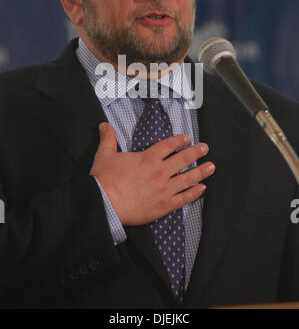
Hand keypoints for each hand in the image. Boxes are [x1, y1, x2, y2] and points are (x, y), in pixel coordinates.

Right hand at [90, 122, 214, 225]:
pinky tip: (202, 189)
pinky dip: (194, 193)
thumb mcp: (104, 155)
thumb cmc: (105, 180)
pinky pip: (184, 198)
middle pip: (183, 160)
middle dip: (196, 152)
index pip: (168, 146)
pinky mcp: (164, 206)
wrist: (105, 204)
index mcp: (148, 158)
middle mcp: (160, 172)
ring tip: (211, 167)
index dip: (179, 141)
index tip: (187, 138)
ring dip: (201, 172)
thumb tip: (104, 124)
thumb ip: (108, 138)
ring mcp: (165, 189)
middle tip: (205, 148)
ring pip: (188, 178)